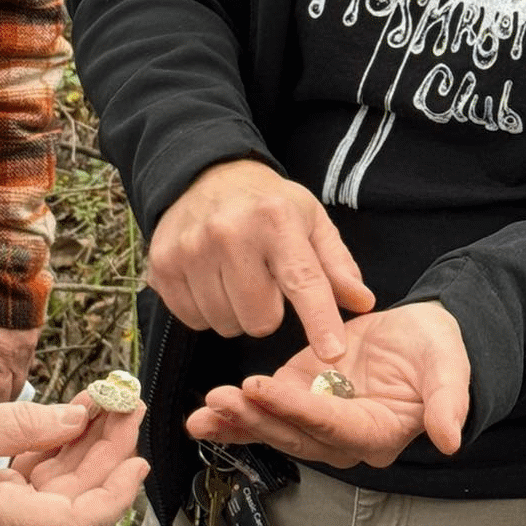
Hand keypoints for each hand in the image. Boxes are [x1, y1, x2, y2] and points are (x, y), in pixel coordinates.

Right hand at [0, 393, 149, 525]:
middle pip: (75, 497)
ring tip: (108, 403)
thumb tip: (74, 418)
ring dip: (86, 447)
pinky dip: (57, 452)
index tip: (138, 458)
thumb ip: (21, 423)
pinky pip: (38, 486)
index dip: (115, 492)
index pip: (76, 522)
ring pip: (61, 488)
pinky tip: (73, 419)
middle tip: (127, 403)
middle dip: (107, 449)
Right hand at [147, 159, 373, 360]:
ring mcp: (191, 249)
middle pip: (260, 320)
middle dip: (268, 312)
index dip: (320, 320)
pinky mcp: (162, 264)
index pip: (303, 281)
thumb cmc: (265, 203)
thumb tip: (362, 303)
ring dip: (235, 312)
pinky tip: (209, 280)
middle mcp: (229, 233)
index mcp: (275, 220)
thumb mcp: (310, 220)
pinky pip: (192, 319)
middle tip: (263, 282)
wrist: (203, 173)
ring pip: (224, 324)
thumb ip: (337, 265)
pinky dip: (205, 310)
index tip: (333, 352)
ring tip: (234, 278)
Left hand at [186, 301, 470, 468]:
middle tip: (221, 398)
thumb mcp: (449, 367)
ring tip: (204, 412)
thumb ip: (448, 401)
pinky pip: (265, 413)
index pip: (332, 425)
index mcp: (379, 432)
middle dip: (256, 418)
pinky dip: (235, 417)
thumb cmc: (437, 351)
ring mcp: (319, 419)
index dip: (295, 409)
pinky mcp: (301, 398)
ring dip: (238, 421)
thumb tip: (450, 438)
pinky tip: (204, 418)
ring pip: (274, 429)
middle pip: (295, 434)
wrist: (420, 336)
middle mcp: (344, 436)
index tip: (262, 388)